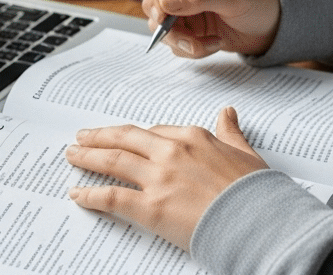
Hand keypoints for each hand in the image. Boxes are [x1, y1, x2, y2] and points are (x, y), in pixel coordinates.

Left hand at [66, 107, 268, 250]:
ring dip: (88, 157)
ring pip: (114, 161)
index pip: (154, 132)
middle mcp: (172, 152)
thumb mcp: (245, 153)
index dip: (132, 135)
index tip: (121, 136)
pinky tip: (78, 194)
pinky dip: (91, 195)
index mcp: (193, 138)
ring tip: (73, 156)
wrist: (259, 221)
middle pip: (125, 140)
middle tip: (82, 137)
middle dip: (100, 138)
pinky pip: (112, 197)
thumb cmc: (255, 192)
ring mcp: (160, 179)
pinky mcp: (151, 207)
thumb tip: (228, 112)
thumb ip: (231, 132)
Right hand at [138, 0, 280, 57]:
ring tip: (209, 43)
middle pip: (152, 3)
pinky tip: (214, 43)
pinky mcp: (189, 28)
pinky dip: (191, 49)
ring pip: (161, 27)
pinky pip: (175, 42)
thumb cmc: (260, 0)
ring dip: (181, 41)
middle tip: (187, 37)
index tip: (163, 15)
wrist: (274, 25)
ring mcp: (184, 9)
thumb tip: (166, 2)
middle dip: (166, 25)